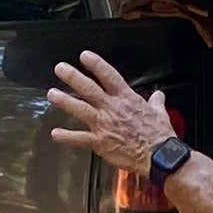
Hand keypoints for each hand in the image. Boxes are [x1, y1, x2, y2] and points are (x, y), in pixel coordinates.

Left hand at [46, 50, 174, 171]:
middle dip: (73, 77)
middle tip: (60, 68)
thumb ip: (156, 102)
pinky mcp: (100, 142)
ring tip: (52, 94)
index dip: (96, 65)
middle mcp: (113, 109)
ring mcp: (105, 125)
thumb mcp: (160, 113)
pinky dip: (67, 137)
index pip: (109, 76)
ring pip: (81, 109)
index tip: (84, 56)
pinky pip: (80, 138)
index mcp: (127, 99)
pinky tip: (55, 134)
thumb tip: (159, 96)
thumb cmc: (160, 136)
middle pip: (89, 89)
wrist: (159, 156)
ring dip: (65, 101)